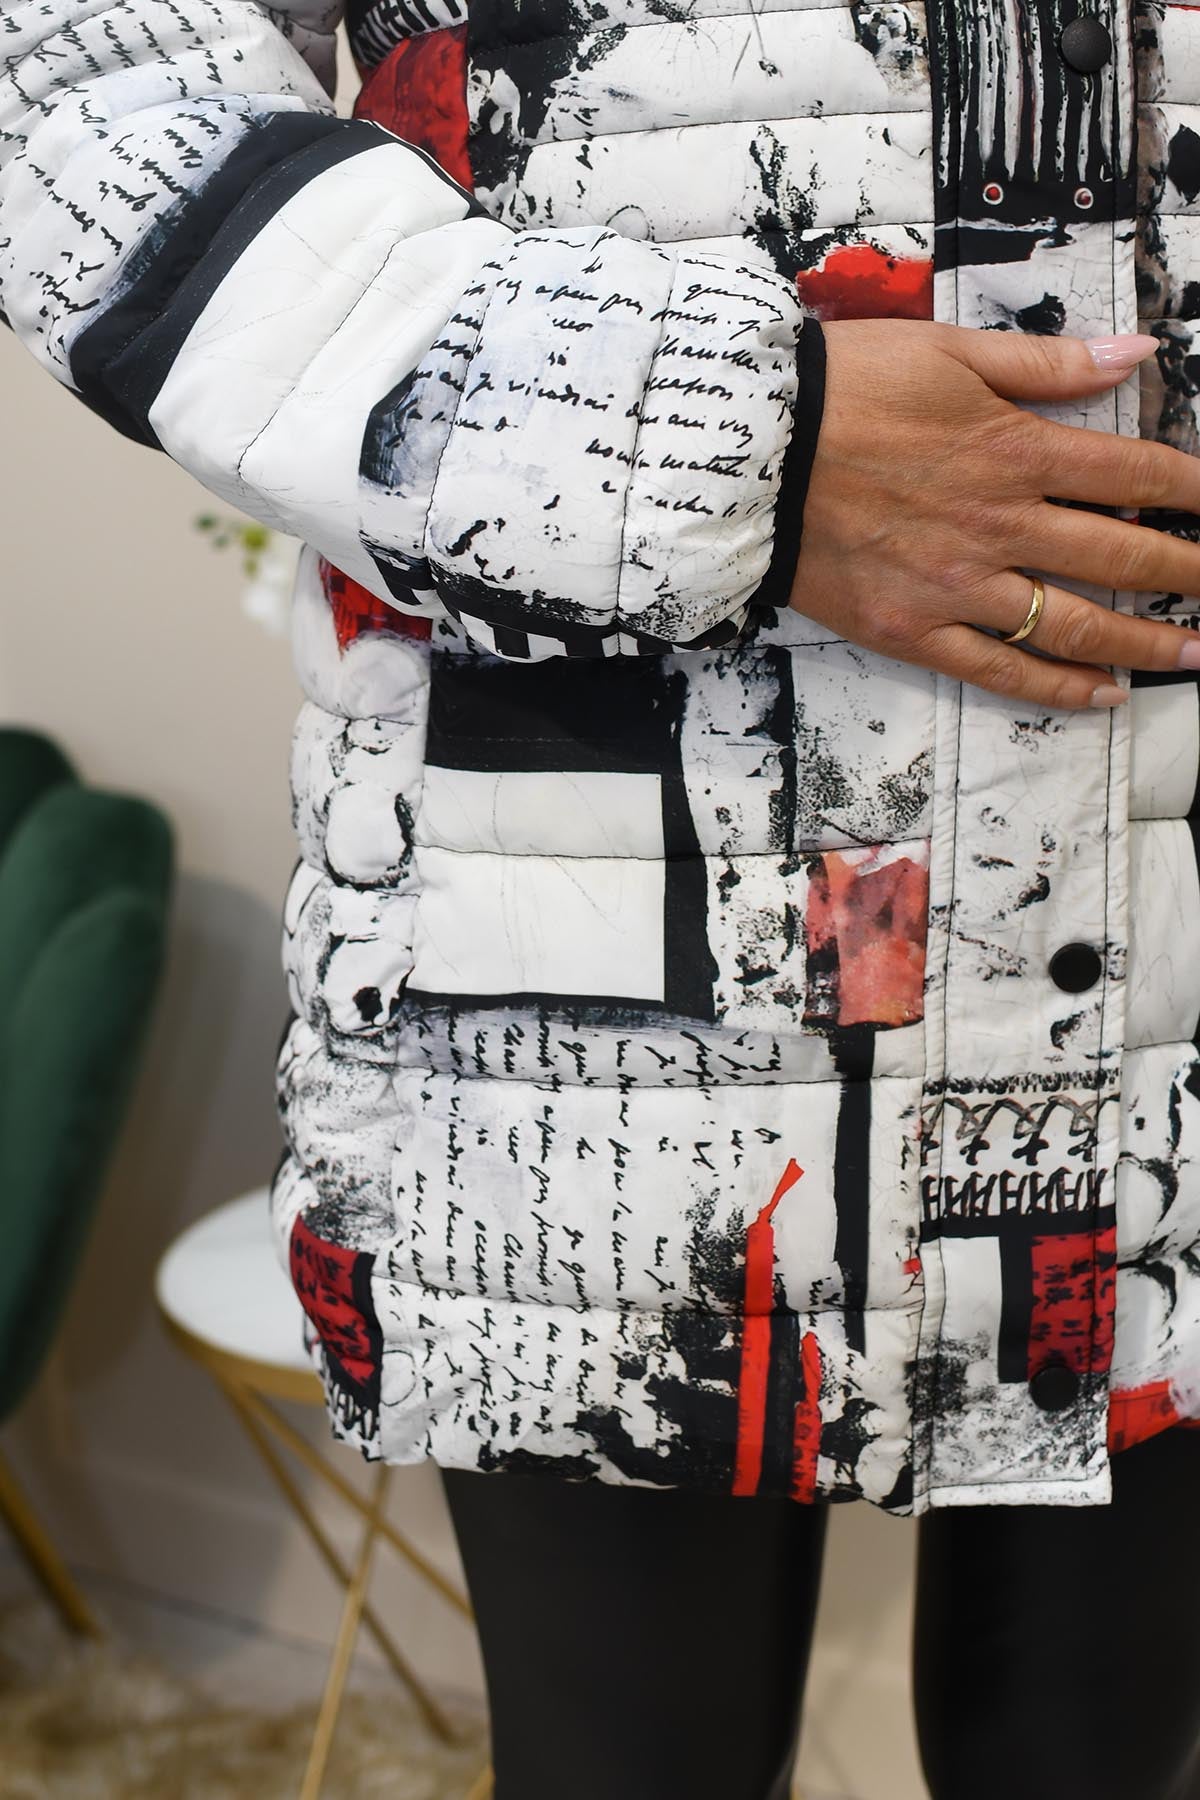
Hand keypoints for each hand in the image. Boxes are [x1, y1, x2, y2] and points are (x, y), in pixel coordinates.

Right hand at [790, 320, 1199, 707]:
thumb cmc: (843, 391)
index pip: (1133, 471)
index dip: (1193, 489)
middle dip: (1189, 573)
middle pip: (1121, 554)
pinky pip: (999, 671)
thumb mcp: (948, 352)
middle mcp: (1000, 525)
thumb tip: (1133, 355)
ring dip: (1145, 643)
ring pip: (1073, 624)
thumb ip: (1046, 363)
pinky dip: (1056, 687)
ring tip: (1193, 653)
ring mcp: (958, 587)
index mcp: (1014, 450)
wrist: (749, 455)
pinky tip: (1103, 693)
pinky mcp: (913, 630)